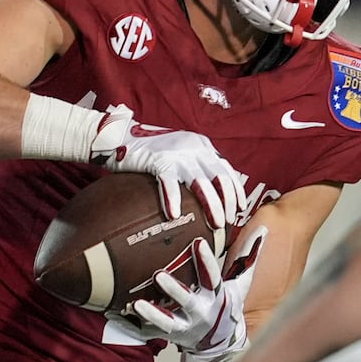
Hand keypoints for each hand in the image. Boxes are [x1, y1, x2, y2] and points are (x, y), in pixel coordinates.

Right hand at [89, 105, 245, 229]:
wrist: (120, 137)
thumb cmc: (151, 152)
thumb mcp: (181, 154)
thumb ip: (196, 167)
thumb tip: (213, 194)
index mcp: (202, 146)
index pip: (226, 169)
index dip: (236, 190)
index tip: (240, 209)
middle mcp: (194, 147)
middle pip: (219, 177)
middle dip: (227, 202)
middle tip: (227, 221)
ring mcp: (177, 153)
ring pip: (200, 182)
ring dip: (211, 205)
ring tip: (215, 224)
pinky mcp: (157, 159)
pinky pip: (169, 183)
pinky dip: (173, 200)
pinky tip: (175, 215)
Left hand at [119, 227, 266, 361]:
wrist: (220, 344)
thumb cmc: (226, 307)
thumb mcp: (241, 286)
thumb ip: (249, 259)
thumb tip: (264, 231)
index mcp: (216, 297)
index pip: (212, 277)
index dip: (206, 261)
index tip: (198, 242)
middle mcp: (201, 313)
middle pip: (188, 301)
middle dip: (175, 290)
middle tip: (160, 275)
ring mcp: (185, 327)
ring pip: (167, 322)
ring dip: (152, 314)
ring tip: (137, 304)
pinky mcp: (169, 336)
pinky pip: (150, 333)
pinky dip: (134, 326)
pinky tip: (118, 315)